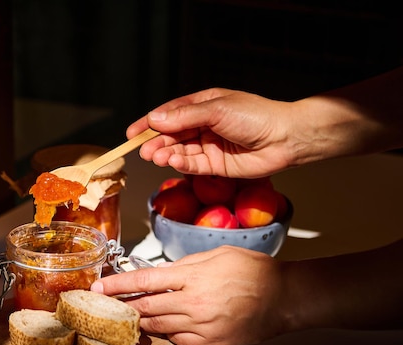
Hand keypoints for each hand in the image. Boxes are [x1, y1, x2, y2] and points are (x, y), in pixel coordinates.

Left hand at [92, 245, 289, 344]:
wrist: (285, 298)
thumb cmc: (256, 271)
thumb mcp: (218, 254)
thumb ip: (187, 263)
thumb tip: (167, 273)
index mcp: (192, 276)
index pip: (144, 280)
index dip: (118, 284)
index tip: (99, 286)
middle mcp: (192, 302)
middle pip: (145, 306)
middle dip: (122, 305)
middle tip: (106, 305)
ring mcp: (201, 325)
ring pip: (159, 325)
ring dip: (140, 320)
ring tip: (129, 316)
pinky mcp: (211, 342)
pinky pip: (179, 340)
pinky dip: (166, 333)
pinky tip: (161, 327)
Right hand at [128, 88, 299, 178]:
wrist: (286, 138)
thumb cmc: (256, 115)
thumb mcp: (216, 109)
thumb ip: (184, 116)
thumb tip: (156, 118)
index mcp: (203, 106)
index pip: (169, 114)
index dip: (149, 123)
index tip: (132, 133)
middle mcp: (203, 126)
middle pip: (172, 135)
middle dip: (156, 142)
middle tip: (144, 150)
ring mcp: (209, 146)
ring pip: (179, 151)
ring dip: (166, 154)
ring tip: (156, 156)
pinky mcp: (216, 165)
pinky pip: (193, 165)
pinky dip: (181, 164)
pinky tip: (173, 162)